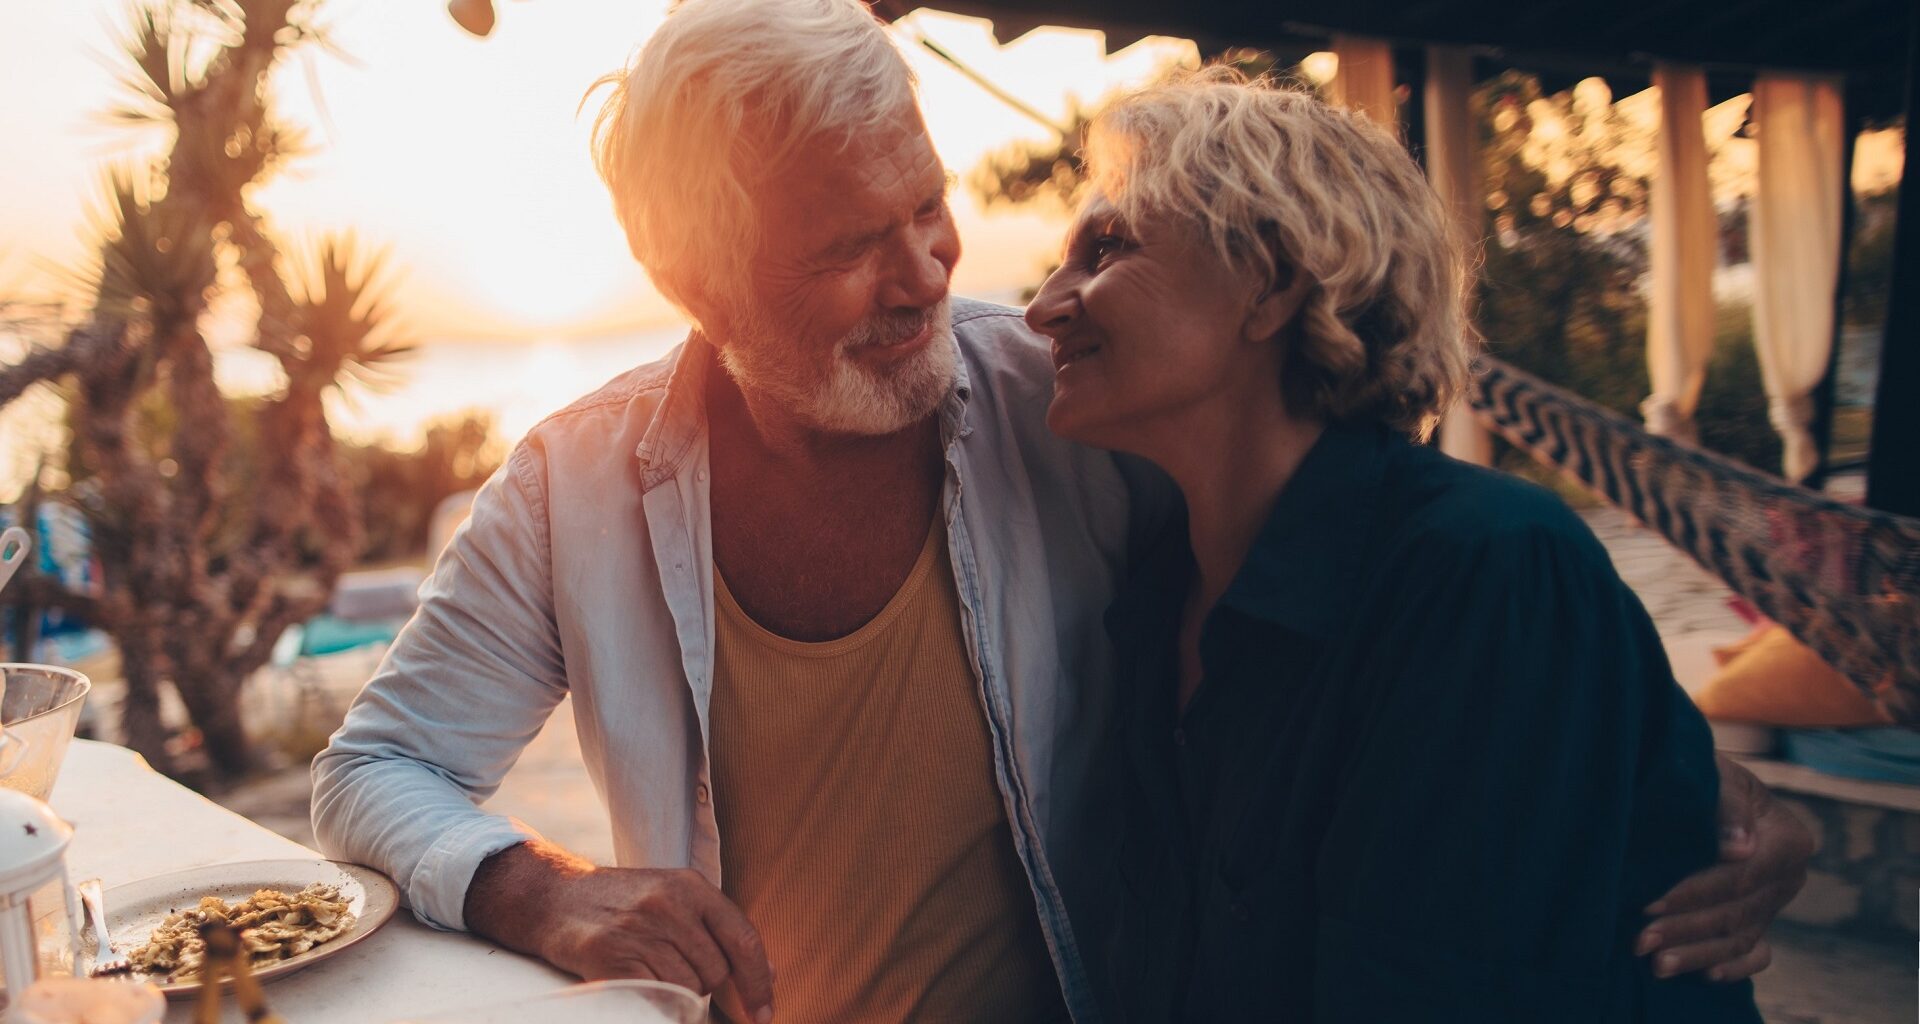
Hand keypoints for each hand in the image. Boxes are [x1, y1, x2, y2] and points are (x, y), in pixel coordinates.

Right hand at [465, 842, 776, 1021]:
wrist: (555, 897)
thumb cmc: (623, 903)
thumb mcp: (673, 896)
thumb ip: (716, 928)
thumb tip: (766, 974)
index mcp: (692, 887)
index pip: (744, 940)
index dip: (758, 983)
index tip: (764, 1013)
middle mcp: (669, 904)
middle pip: (714, 973)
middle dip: (703, 986)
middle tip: (674, 972)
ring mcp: (639, 929)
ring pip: (685, 988)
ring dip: (676, 993)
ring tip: (649, 970)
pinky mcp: (610, 956)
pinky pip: (653, 997)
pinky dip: (654, 1001)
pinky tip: (638, 984)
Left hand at [1635, 755, 1813, 980]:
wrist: (1705, 780)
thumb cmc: (1704, 773)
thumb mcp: (1714, 773)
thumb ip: (1727, 804)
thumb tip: (1739, 848)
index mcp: (1788, 839)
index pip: (1739, 877)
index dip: (1693, 893)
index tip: (1650, 902)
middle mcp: (1790, 876)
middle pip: (1735, 912)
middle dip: (1684, 928)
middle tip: (1639, 940)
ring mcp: (1776, 902)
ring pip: (1740, 938)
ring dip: (1698, 954)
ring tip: (1656, 965)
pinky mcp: (1762, 919)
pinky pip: (1756, 953)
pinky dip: (1733, 965)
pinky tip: (1705, 975)